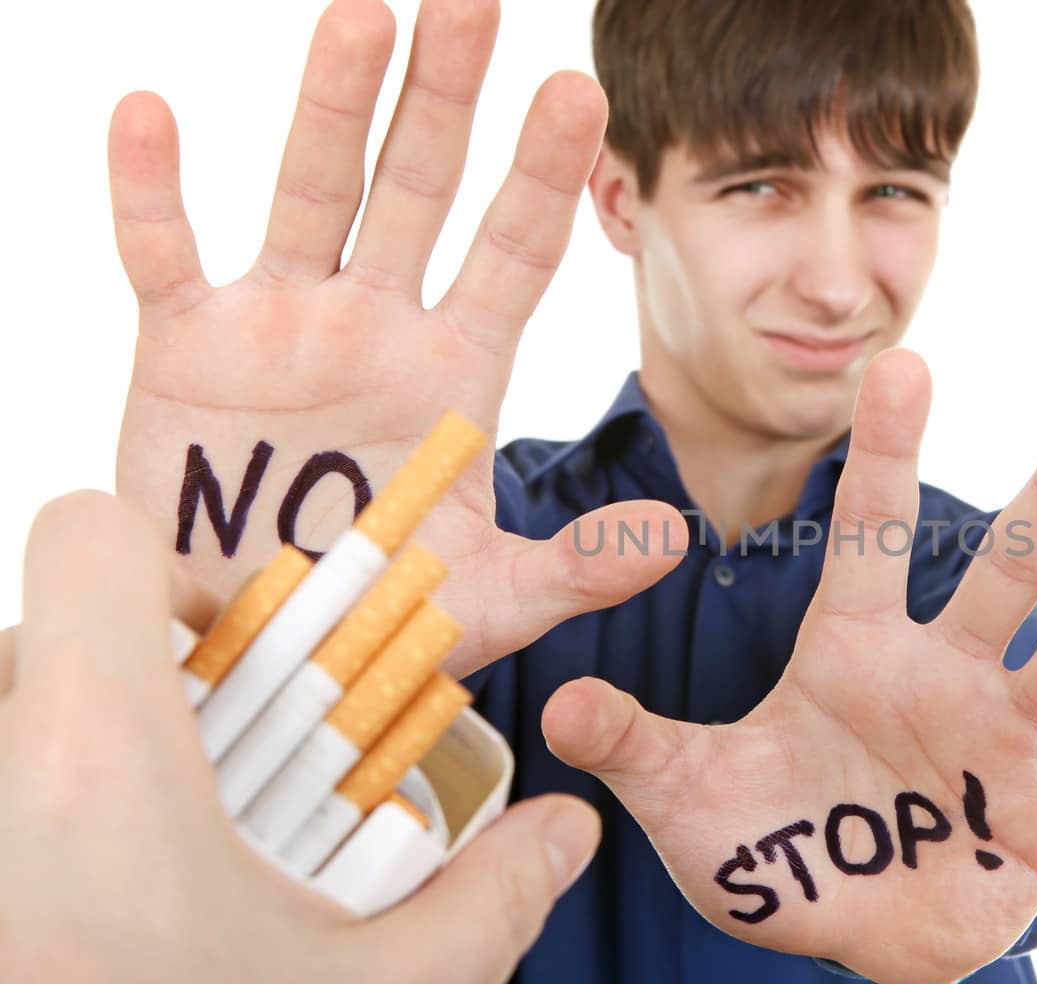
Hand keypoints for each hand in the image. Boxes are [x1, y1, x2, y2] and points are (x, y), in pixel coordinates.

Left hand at [0, 490, 599, 983]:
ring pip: (5, 717)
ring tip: (138, 877)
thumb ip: (490, 905)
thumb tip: (566, 831)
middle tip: (207, 798)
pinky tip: (75, 923)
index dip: (181, 574)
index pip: (93, 535)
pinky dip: (27, 822)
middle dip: (140, 695)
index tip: (238, 670)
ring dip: (71, 763)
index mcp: (89, 749)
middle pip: (47, 637)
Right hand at [109, 0, 681, 677]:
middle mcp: (379, 326)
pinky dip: (150, 191)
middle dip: (448, 102)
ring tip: (362, 17)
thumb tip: (673, 538)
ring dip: (333, 109)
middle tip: (474, 3)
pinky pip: (164, 255)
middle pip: (422, 192)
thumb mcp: (488, 600)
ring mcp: (283, 326)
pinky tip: (149, 111)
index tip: (579, 93)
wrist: (259, 650)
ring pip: (313, 195)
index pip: (515, 254)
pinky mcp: (187, 349)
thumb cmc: (381, 617)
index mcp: (459, 371)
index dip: (543, 177)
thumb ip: (578, 567)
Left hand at [541, 348, 1036, 983]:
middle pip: (1002, 576)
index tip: (901, 366)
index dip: (880, 459)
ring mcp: (1003, 744)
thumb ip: (636, 748)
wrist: (844, 924)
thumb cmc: (771, 845)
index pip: (865, 539)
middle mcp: (943, 676)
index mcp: (853, 652)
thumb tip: (559, 707)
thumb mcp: (691, 800)